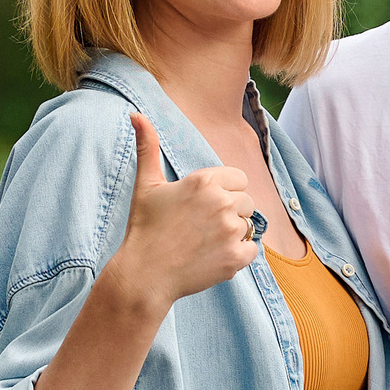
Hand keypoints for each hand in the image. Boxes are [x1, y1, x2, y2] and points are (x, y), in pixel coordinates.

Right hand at [106, 113, 258, 309]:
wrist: (144, 275)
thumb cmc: (144, 228)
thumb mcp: (146, 184)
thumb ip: (148, 147)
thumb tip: (136, 114)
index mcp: (204, 181)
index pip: (239, 179)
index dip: (224, 192)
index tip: (203, 206)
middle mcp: (222, 202)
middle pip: (247, 202)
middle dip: (230, 212)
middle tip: (201, 227)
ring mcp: (231, 231)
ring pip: (249, 226)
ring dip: (233, 234)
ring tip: (204, 242)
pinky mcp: (236, 257)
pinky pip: (253, 250)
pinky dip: (238, 255)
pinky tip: (212, 256)